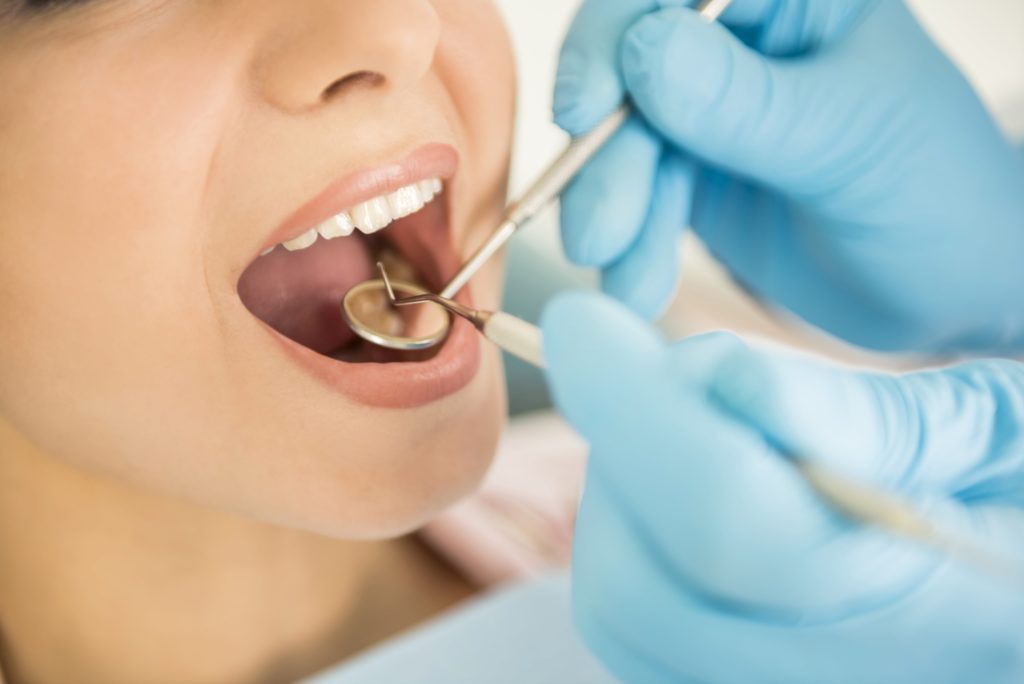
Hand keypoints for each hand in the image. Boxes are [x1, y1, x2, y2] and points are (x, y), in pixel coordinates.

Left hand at [542, 291, 1023, 683]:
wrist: (1018, 577)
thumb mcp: (1005, 427)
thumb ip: (872, 416)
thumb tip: (723, 381)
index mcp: (950, 615)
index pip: (739, 528)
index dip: (638, 411)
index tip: (581, 321)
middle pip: (646, 592)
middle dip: (623, 454)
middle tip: (670, 371)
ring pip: (626, 617)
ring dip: (622, 496)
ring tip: (693, 426)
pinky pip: (642, 634)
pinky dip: (633, 544)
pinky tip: (686, 485)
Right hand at [554, 0, 1023, 351]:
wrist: (946, 288)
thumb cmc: (936, 195)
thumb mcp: (850, 143)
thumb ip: (749, 105)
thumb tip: (643, 53)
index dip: (615, 35)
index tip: (586, 111)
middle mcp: (741, 40)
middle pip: (629, 67)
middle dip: (606, 157)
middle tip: (596, 235)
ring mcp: (711, 108)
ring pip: (622, 141)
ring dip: (612, 213)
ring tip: (626, 285)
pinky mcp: (692, 172)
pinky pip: (635, 195)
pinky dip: (629, 244)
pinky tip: (637, 287)